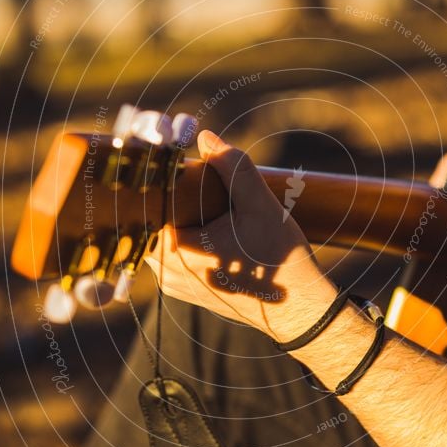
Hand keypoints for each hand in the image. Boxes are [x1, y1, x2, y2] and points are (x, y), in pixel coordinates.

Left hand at [144, 130, 337, 340]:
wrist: (299, 308)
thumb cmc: (281, 259)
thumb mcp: (260, 204)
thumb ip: (233, 167)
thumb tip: (206, 138)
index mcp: (176, 253)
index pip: (147, 205)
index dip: (157, 180)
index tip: (171, 163)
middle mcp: (167, 274)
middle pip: (152, 221)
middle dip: (171, 197)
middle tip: (192, 177)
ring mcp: (175, 285)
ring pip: (162, 238)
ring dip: (178, 217)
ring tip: (204, 199)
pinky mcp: (188, 290)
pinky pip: (173, 255)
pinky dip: (186, 235)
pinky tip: (209, 223)